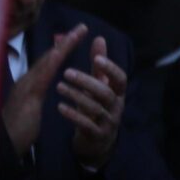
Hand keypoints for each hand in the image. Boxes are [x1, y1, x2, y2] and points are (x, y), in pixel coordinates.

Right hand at [2, 25, 87, 154]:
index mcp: (29, 85)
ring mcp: (25, 87)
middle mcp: (26, 81)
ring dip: (62, 47)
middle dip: (65, 42)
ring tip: (76, 34)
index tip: (74, 37)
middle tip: (82, 27)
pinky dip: (51, 63)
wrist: (2, 147)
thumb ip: (33, 98)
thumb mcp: (29, 111)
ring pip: (46, 62)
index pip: (48, 63)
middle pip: (48, 57)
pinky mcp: (27, 97)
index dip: (61, 49)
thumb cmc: (16, 131)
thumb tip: (38, 91)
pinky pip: (42, 77)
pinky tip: (60, 53)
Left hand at [58, 37, 127, 166]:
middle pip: (106, 93)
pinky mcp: (97, 135)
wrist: (97, 141)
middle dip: (87, 82)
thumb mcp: (99, 85)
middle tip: (67, 72)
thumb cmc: (97, 107)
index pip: (121, 79)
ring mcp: (108, 122)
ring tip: (59, 87)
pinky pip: (86, 125)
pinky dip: (73, 115)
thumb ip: (99, 64)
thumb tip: (99, 38)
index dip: (110, 69)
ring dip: (76, 96)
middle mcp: (116, 107)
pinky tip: (60, 107)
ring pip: (95, 108)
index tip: (96, 58)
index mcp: (118, 93)